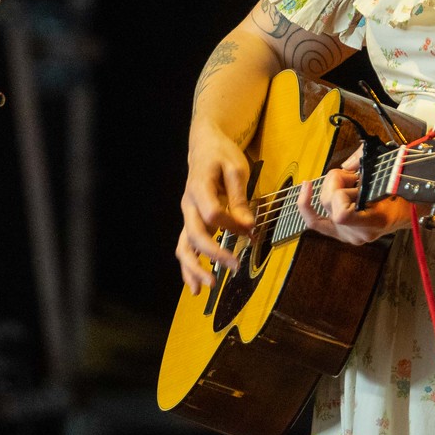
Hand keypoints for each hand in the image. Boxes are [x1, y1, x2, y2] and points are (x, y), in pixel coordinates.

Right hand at [176, 121, 256, 293]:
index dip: (231, 224)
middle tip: (233, 267)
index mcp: (199, 188)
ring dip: (194, 268)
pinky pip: (185, 247)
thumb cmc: (222, 155)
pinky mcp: (190, 222)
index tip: (250, 229)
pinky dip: (189, 268)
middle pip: (195, 234)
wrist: (204, 147)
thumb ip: (239, 197)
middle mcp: (188, 205)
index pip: (212, 213)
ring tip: (207, 287)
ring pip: (184, 246)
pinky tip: (196, 286)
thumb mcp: (236, 169)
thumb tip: (247, 226)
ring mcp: (187, 215)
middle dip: (213, 253)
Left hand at [298, 146, 409, 245]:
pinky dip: (306, 205)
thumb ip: (366, 164)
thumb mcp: (391, 175)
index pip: (341, 213)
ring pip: (322, 205)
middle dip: (338, 180)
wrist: (410, 212)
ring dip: (334, 188)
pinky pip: (315, 222)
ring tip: (352, 184)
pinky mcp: (340, 232)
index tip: (354, 177)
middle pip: (328, 201)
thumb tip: (347, 165)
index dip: (341, 191)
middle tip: (356, 176)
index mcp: (374, 223)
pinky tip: (305, 188)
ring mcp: (347, 235)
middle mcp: (358, 233)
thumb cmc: (405, 194)